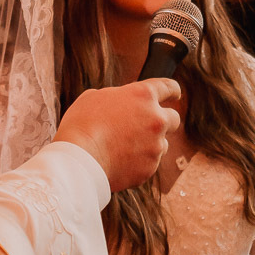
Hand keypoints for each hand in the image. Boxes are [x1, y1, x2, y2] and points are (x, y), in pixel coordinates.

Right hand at [54, 79, 180, 190]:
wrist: (79, 158)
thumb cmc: (81, 124)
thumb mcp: (95, 97)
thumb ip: (117, 98)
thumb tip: (122, 104)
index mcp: (143, 95)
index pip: (168, 87)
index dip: (173, 90)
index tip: (176, 94)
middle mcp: (156, 119)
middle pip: (173, 119)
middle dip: (163, 121)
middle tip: (148, 126)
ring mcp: (156, 145)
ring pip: (162, 144)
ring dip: (149, 144)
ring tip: (123, 148)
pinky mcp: (150, 167)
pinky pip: (149, 163)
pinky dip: (138, 162)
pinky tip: (118, 162)